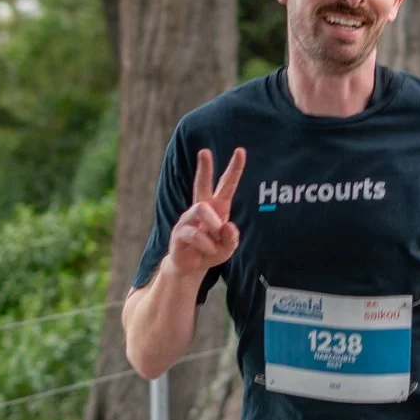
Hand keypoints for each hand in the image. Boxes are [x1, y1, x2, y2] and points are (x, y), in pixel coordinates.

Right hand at [162, 147, 245, 279]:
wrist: (191, 268)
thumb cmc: (211, 252)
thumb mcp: (228, 247)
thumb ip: (231, 237)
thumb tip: (226, 225)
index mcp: (217, 208)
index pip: (226, 185)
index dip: (234, 169)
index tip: (240, 151)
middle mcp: (201, 209)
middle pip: (201, 183)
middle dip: (204, 168)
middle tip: (204, 151)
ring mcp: (187, 219)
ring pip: (201, 209)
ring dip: (213, 225)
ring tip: (216, 241)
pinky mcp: (179, 232)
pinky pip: (195, 234)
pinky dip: (207, 245)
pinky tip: (208, 251)